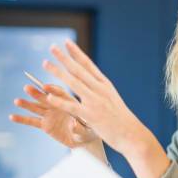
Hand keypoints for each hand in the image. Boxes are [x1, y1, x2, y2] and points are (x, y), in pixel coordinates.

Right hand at [10, 83, 98, 148]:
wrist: (84, 140)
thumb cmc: (89, 131)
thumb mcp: (87, 131)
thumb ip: (80, 127)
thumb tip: (73, 124)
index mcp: (69, 103)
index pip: (60, 94)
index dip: (53, 90)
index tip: (45, 86)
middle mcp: (58, 106)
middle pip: (45, 97)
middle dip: (37, 93)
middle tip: (27, 88)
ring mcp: (50, 114)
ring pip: (36, 107)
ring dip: (27, 104)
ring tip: (17, 101)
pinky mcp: (44, 125)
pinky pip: (32, 121)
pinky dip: (22, 119)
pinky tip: (12, 117)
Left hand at [39, 40, 143, 154]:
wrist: (132, 134)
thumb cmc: (122, 119)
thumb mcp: (112, 99)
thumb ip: (101, 90)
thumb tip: (93, 82)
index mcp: (105, 85)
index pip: (88, 65)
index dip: (76, 53)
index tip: (66, 43)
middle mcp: (100, 90)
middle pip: (79, 70)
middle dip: (64, 57)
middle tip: (52, 47)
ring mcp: (95, 102)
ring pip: (73, 83)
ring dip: (58, 72)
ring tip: (45, 63)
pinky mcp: (91, 115)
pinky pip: (72, 106)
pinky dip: (60, 101)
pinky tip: (49, 96)